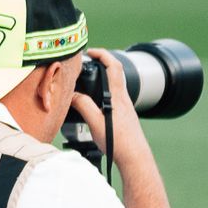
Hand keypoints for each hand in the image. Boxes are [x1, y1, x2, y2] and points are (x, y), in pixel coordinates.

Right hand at [68, 47, 152, 171]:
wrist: (134, 156)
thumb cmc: (118, 142)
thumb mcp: (95, 122)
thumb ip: (83, 105)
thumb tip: (72, 95)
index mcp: (117, 97)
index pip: (113, 67)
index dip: (102, 55)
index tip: (90, 52)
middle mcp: (124, 99)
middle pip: (115, 73)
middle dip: (102, 63)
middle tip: (87, 63)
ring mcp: (125, 106)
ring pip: (114, 85)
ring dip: (102, 78)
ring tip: (87, 81)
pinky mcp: (124, 115)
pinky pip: (113, 97)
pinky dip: (103, 92)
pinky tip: (95, 102)